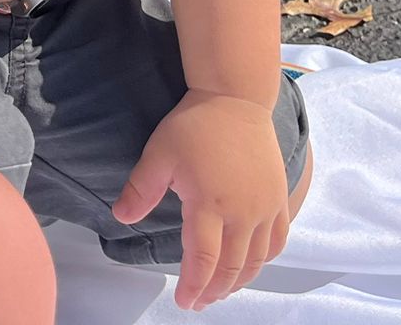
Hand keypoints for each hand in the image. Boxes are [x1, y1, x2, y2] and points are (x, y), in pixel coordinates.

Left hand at [114, 90, 289, 309]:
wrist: (235, 99)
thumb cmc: (194, 125)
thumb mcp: (159, 153)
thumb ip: (141, 189)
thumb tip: (121, 217)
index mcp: (210, 204)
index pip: (204, 259)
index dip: (193, 285)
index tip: (184, 301)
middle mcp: (243, 212)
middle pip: (231, 267)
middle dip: (213, 291)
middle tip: (198, 302)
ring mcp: (265, 208)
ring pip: (256, 260)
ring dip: (238, 281)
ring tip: (220, 290)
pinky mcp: (279, 199)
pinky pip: (277, 242)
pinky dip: (264, 261)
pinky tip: (251, 266)